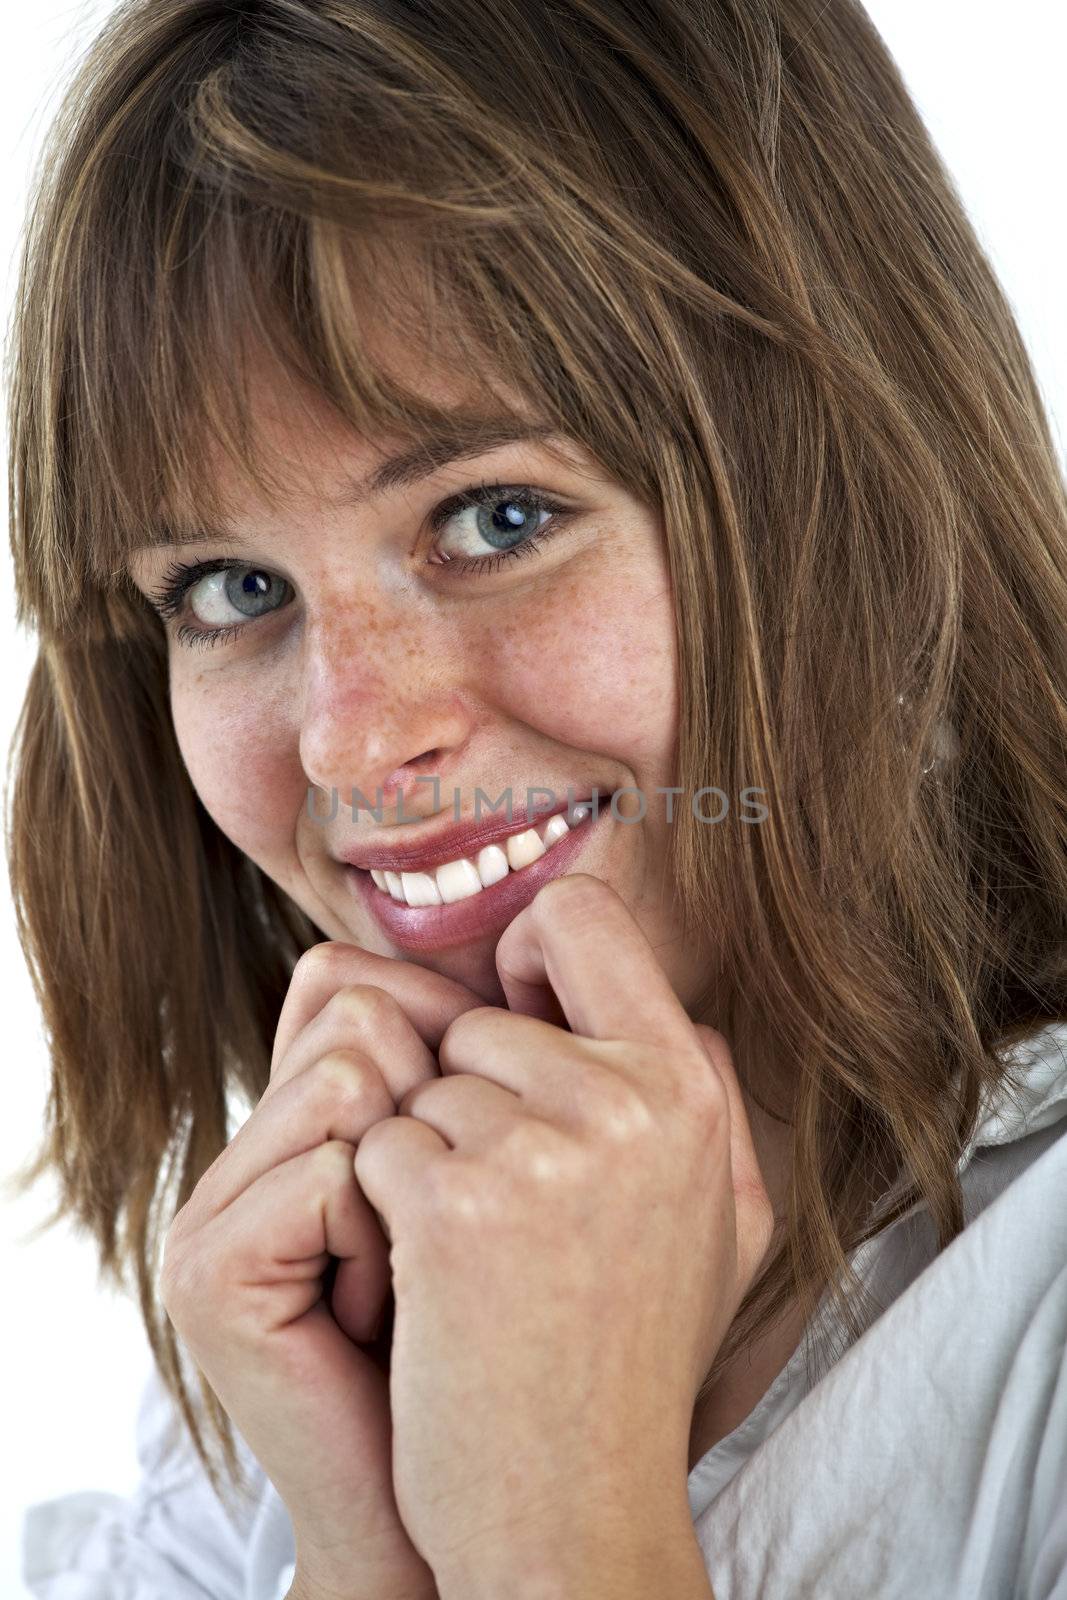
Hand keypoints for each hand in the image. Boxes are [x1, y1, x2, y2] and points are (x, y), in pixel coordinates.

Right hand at [160, 942, 484, 1599]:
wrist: (474, 1502)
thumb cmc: (512, 1332)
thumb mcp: (515, 1178)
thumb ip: (506, 1063)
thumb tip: (557, 936)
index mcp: (300, 1111)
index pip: (357, 975)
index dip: (447, 1038)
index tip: (483, 1159)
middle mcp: (247, 1143)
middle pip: (358, 1001)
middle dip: (443, 1115)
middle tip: (446, 1236)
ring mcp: (215, 1203)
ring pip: (355, 1069)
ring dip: (424, 1179)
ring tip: (417, 1275)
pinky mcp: (210, 1268)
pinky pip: (339, 1169)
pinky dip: (388, 1241)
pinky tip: (381, 1316)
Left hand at [352, 875, 775, 1592]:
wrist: (572, 1509)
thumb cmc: (632, 1359)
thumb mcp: (721, 1223)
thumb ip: (705, 1099)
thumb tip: (676, 1011)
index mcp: (687, 1088)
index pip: (582, 914)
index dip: (530, 954)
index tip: (513, 1019)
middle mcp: (624, 1101)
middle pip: (477, 1018)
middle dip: (467, 1098)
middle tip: (504, 1211)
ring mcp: (538, 1150)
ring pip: (420, 1086)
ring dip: (425, 1161)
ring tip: (479, 1260)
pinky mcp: (454, 1204)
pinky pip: (376, 1143)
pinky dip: (382, 1208)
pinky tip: (432, 1284)